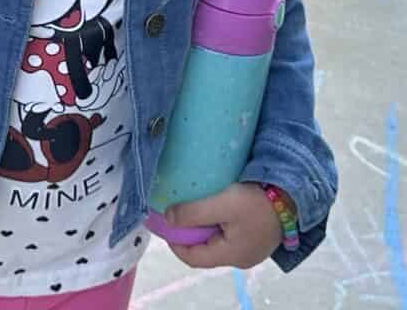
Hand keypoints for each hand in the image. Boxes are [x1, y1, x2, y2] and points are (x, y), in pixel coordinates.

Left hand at [166, 183, 283, 269]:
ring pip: (215, 240)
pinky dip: (214, 221)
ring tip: (189, 205)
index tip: (160, 222)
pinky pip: (227, 232)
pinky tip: (210, 204)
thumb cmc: (257, 202)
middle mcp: (240, 256)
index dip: (173, 242)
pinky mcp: (255, 235)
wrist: (293, 196)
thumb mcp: (222, 204)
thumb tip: (168, 218)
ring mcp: (249, 247)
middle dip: (186, 232)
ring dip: (200, 225)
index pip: (193, 258)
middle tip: (173, 210)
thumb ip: (193, 212)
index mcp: (230, 255)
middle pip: (203, 250)